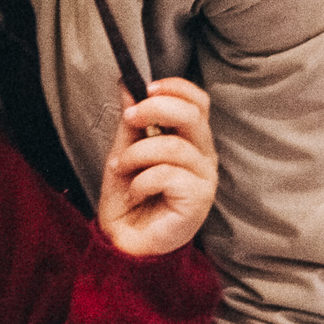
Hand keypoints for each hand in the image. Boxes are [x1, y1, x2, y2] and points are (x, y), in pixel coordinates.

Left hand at [98, 77, 216, 256]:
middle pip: (193, 115)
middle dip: (155, 109)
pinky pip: (167, 175)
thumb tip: (126, 82)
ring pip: (173, 147)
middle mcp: (203, 155)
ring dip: (136, 154)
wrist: (127, 241)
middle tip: (129, 118)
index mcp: (191, 139)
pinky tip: (135, 193)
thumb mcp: (125, 151)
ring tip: (119, 168)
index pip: (198, 102)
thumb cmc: (130, 197)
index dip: (175, 88)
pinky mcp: (199, 199)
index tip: (145, 88)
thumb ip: (131, 121)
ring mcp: (205, 177)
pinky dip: (141, 181)